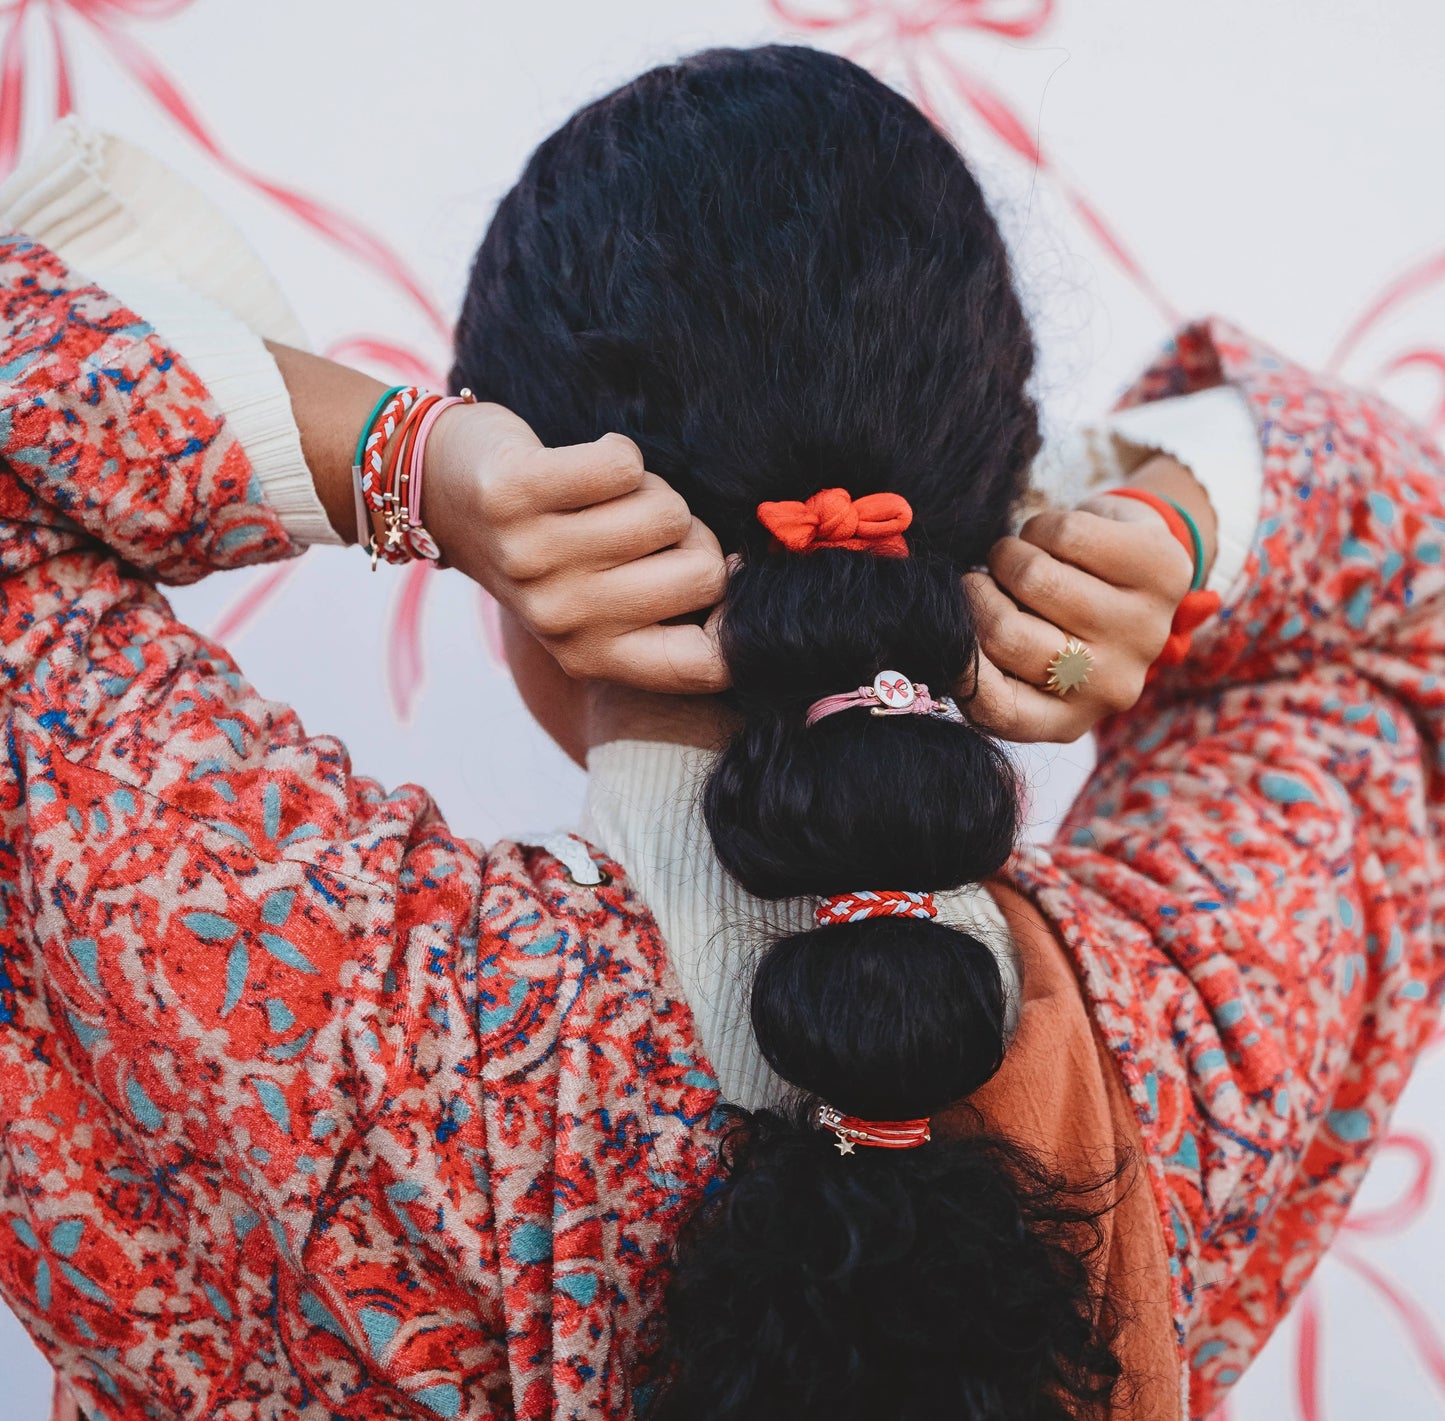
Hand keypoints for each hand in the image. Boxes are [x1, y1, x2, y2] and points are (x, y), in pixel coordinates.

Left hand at [423, 401, 729, 693]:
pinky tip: (581, 466)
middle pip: (703, 576)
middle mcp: (562, 619)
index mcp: (592, 658)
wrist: (436, 489)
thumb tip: (745, 572)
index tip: (722, 581)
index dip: (740, 624)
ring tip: (600, 498)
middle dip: (689, 535)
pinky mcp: (513, 493)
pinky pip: (624, 463)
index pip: (704, 667)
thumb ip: (662, 607)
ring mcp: (534, 559)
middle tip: (638, 528)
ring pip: (667, 512)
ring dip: (647, 489)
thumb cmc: (545, 543)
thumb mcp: (595, 603)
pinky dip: (616, 452)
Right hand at [963, 496, 1192, 742]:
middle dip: (978, 591)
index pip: (996, 708)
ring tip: (1021, 558)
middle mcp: (1112, 687)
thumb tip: (938, 631)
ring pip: (1034, 578)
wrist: (1129, 569)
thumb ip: (977, 655)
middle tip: (987, 581)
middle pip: (1005, 633)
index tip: (948, 624)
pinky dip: (1043, 526)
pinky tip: (1055, 540)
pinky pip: (1068, 535)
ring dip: (1009, 554)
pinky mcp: (1163, 573)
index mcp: (1065, 719)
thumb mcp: (1011, 655)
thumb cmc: (1050, 615)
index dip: (958, 662)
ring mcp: (1144, 632)